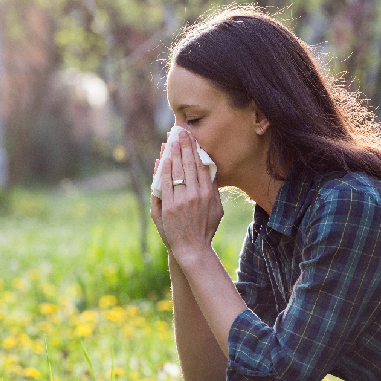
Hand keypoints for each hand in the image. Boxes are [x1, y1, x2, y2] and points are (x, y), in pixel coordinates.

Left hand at [150, 130, 222, 261]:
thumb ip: (213, 191)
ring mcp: (181, 201)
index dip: (195, 150)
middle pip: (189, 165)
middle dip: (184, 146)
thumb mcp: (217, 210)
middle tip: (180, 132)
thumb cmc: (205, 229)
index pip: (201, 166)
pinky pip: (165, 184)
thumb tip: (209, 171)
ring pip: (176, 171)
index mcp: (208, 194)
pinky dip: (163, 170)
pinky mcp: (169, 207)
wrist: (192, 248)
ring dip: (173, 154)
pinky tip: (163, 159)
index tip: (192, 137)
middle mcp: (195, 195)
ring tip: (170, 140)